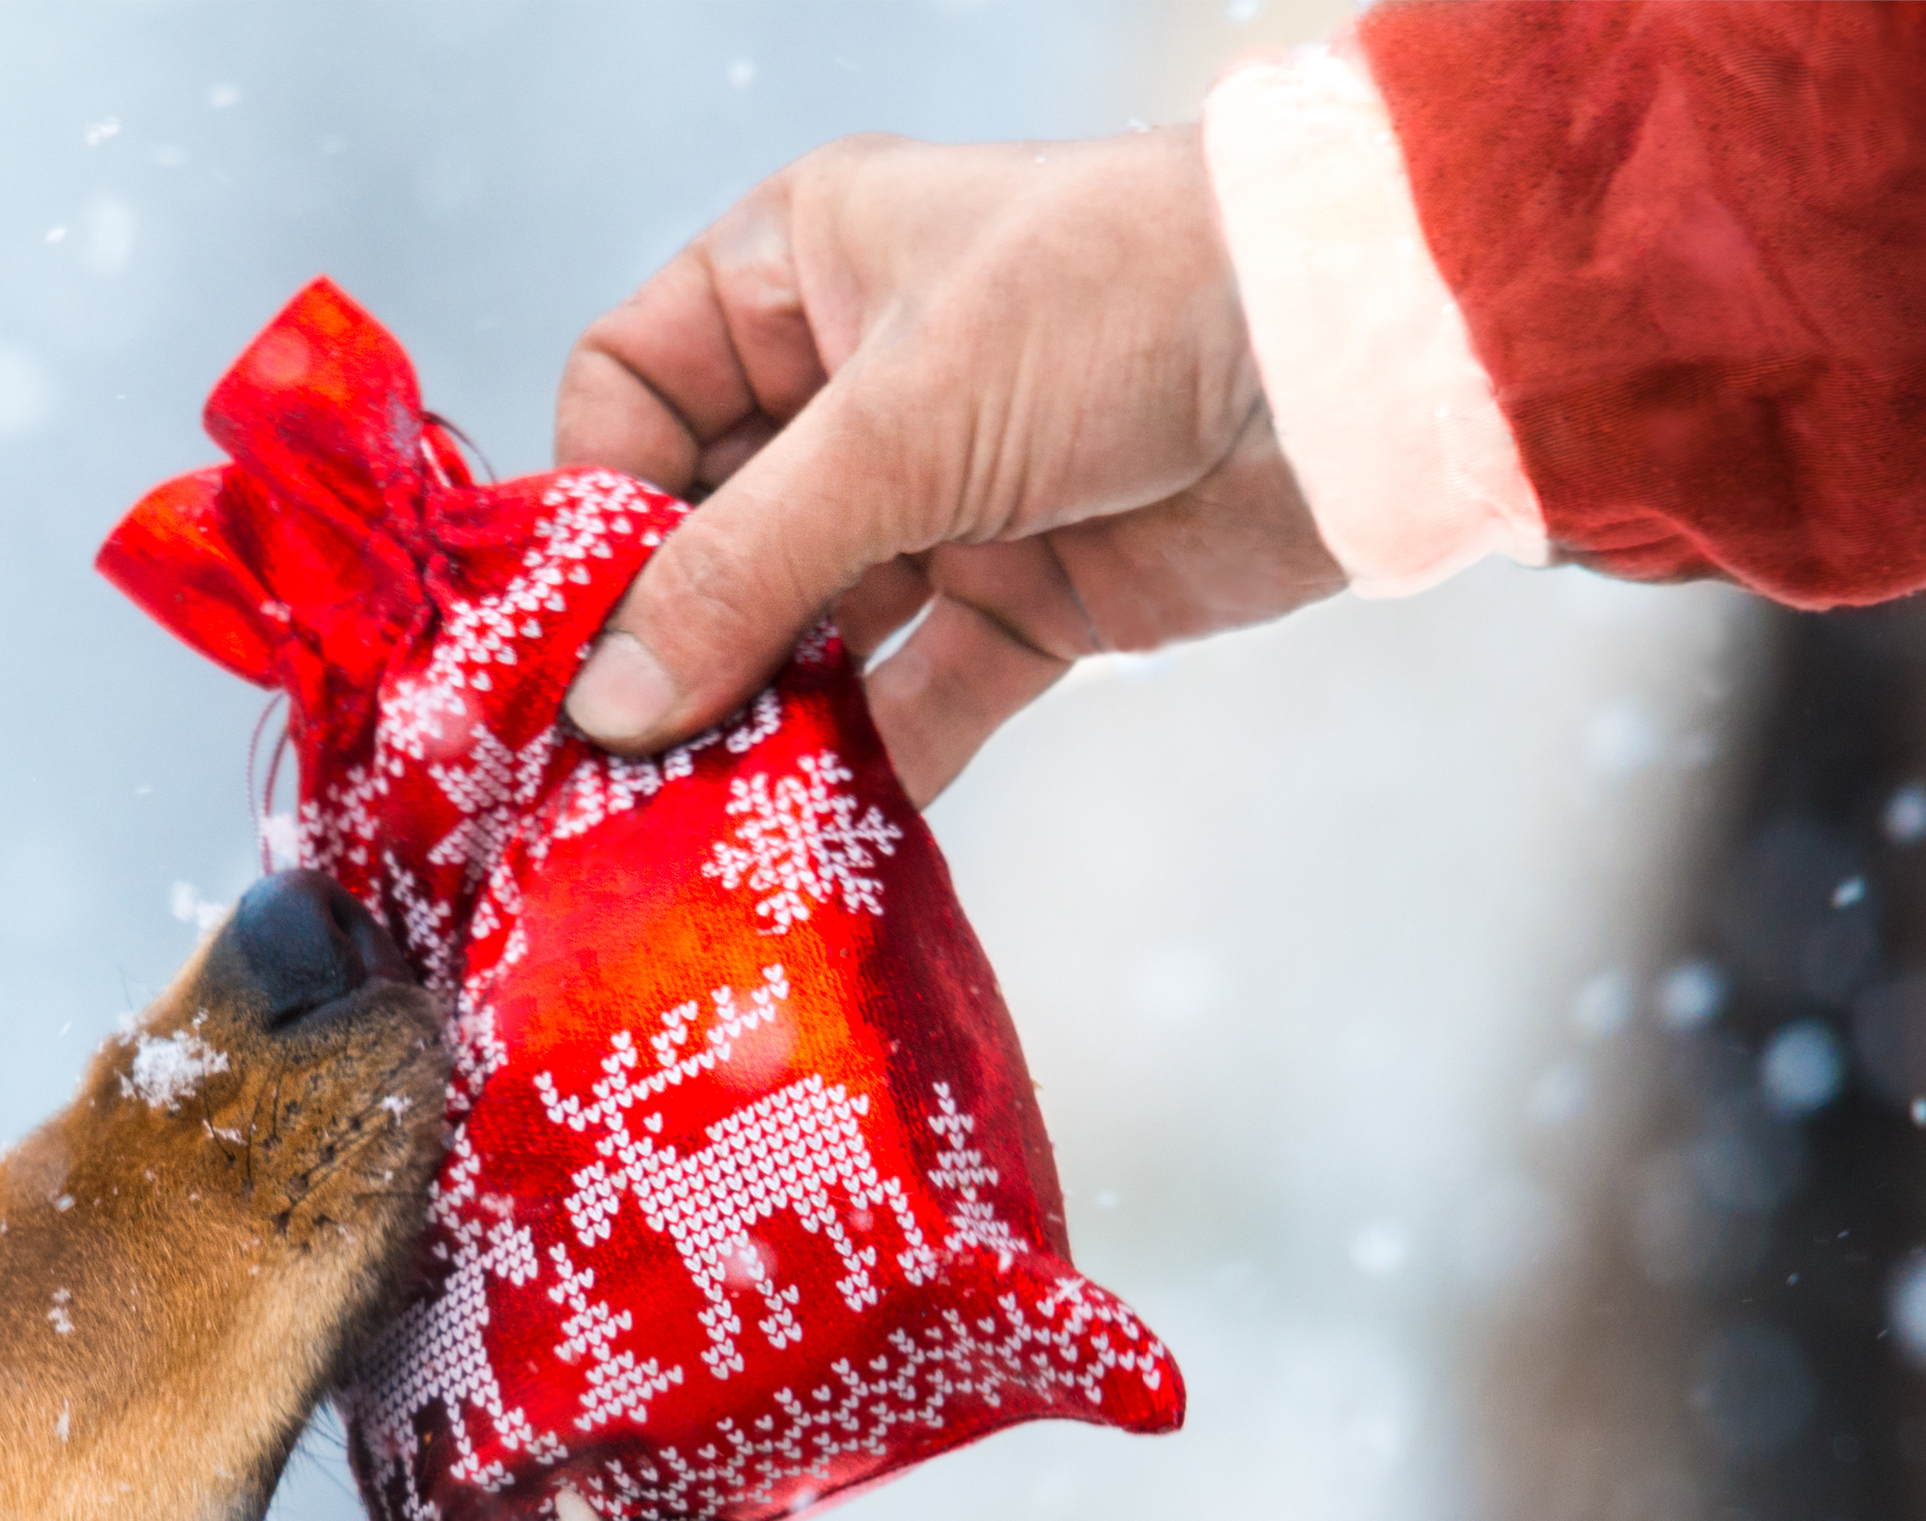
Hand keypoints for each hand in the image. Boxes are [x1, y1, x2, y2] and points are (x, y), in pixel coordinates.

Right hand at [554, 129, 1347, 800]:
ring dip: (756, 720)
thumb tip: (608, 704)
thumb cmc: (1121, 303)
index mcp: (807, 275)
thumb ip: (746, 568)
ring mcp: (940, 502)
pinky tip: (809, 838)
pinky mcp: (1025, 603)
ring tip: (688, 817)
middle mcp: (856, 388)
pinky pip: (914, 703)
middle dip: (664, 642)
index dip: (595, 502)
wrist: (1359, 358)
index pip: (633, 390)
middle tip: (605, 760)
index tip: (566, 627)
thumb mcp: (901, 422)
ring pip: (804, 631)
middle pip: (708, 531)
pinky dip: (868, 767)